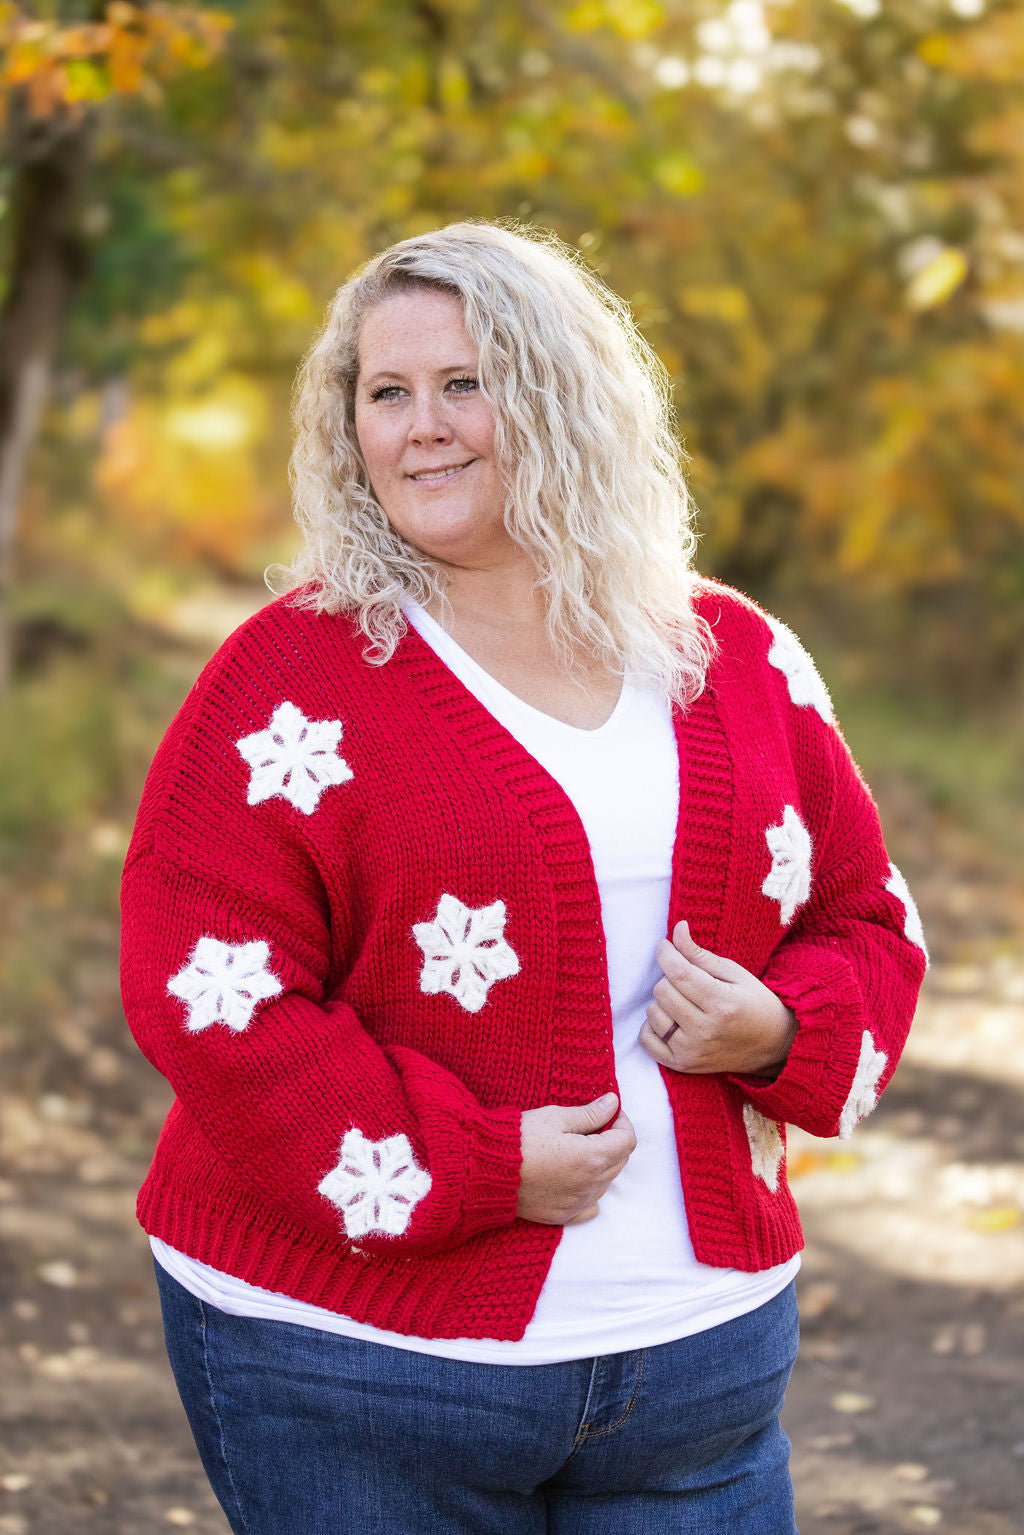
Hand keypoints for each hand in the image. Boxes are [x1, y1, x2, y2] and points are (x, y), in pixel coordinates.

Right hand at [517, 1093, 636, 1225]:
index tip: (611, 1112)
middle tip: (596, 1126)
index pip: (627, 1141)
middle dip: (614, 1141)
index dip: (623, 1122)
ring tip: (581, 1147)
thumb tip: (613, 1103)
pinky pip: (590, 1206)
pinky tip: (576, 1177)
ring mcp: (577, 1204)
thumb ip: (589, 1114)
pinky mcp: (562, 1216)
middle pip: (620, 1162)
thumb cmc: (518, 1139)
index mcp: (591, 1158)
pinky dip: (590, 1191)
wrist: (486, 1171)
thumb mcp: (555, 1118)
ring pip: (606, 1183)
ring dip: (603, 1164)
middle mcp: (589, 1185)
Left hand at [639, 921, 797, 1077]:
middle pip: (662, 990)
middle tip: (686, 980)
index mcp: (722, 1003)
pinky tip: (670, 1020)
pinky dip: (651, 1027)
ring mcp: (692, 1051)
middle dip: (669, 978)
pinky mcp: (683, 1065)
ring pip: (653, 1013)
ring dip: (662, 1002)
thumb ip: (701, 954)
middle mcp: (705, 1030)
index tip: (664, 945)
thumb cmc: (755, 1004)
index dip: (665, 953)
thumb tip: (677, 929)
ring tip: (683, 1001)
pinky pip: (647, 1041)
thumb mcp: (735, 973)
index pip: (679, 973)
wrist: (774, 1046)